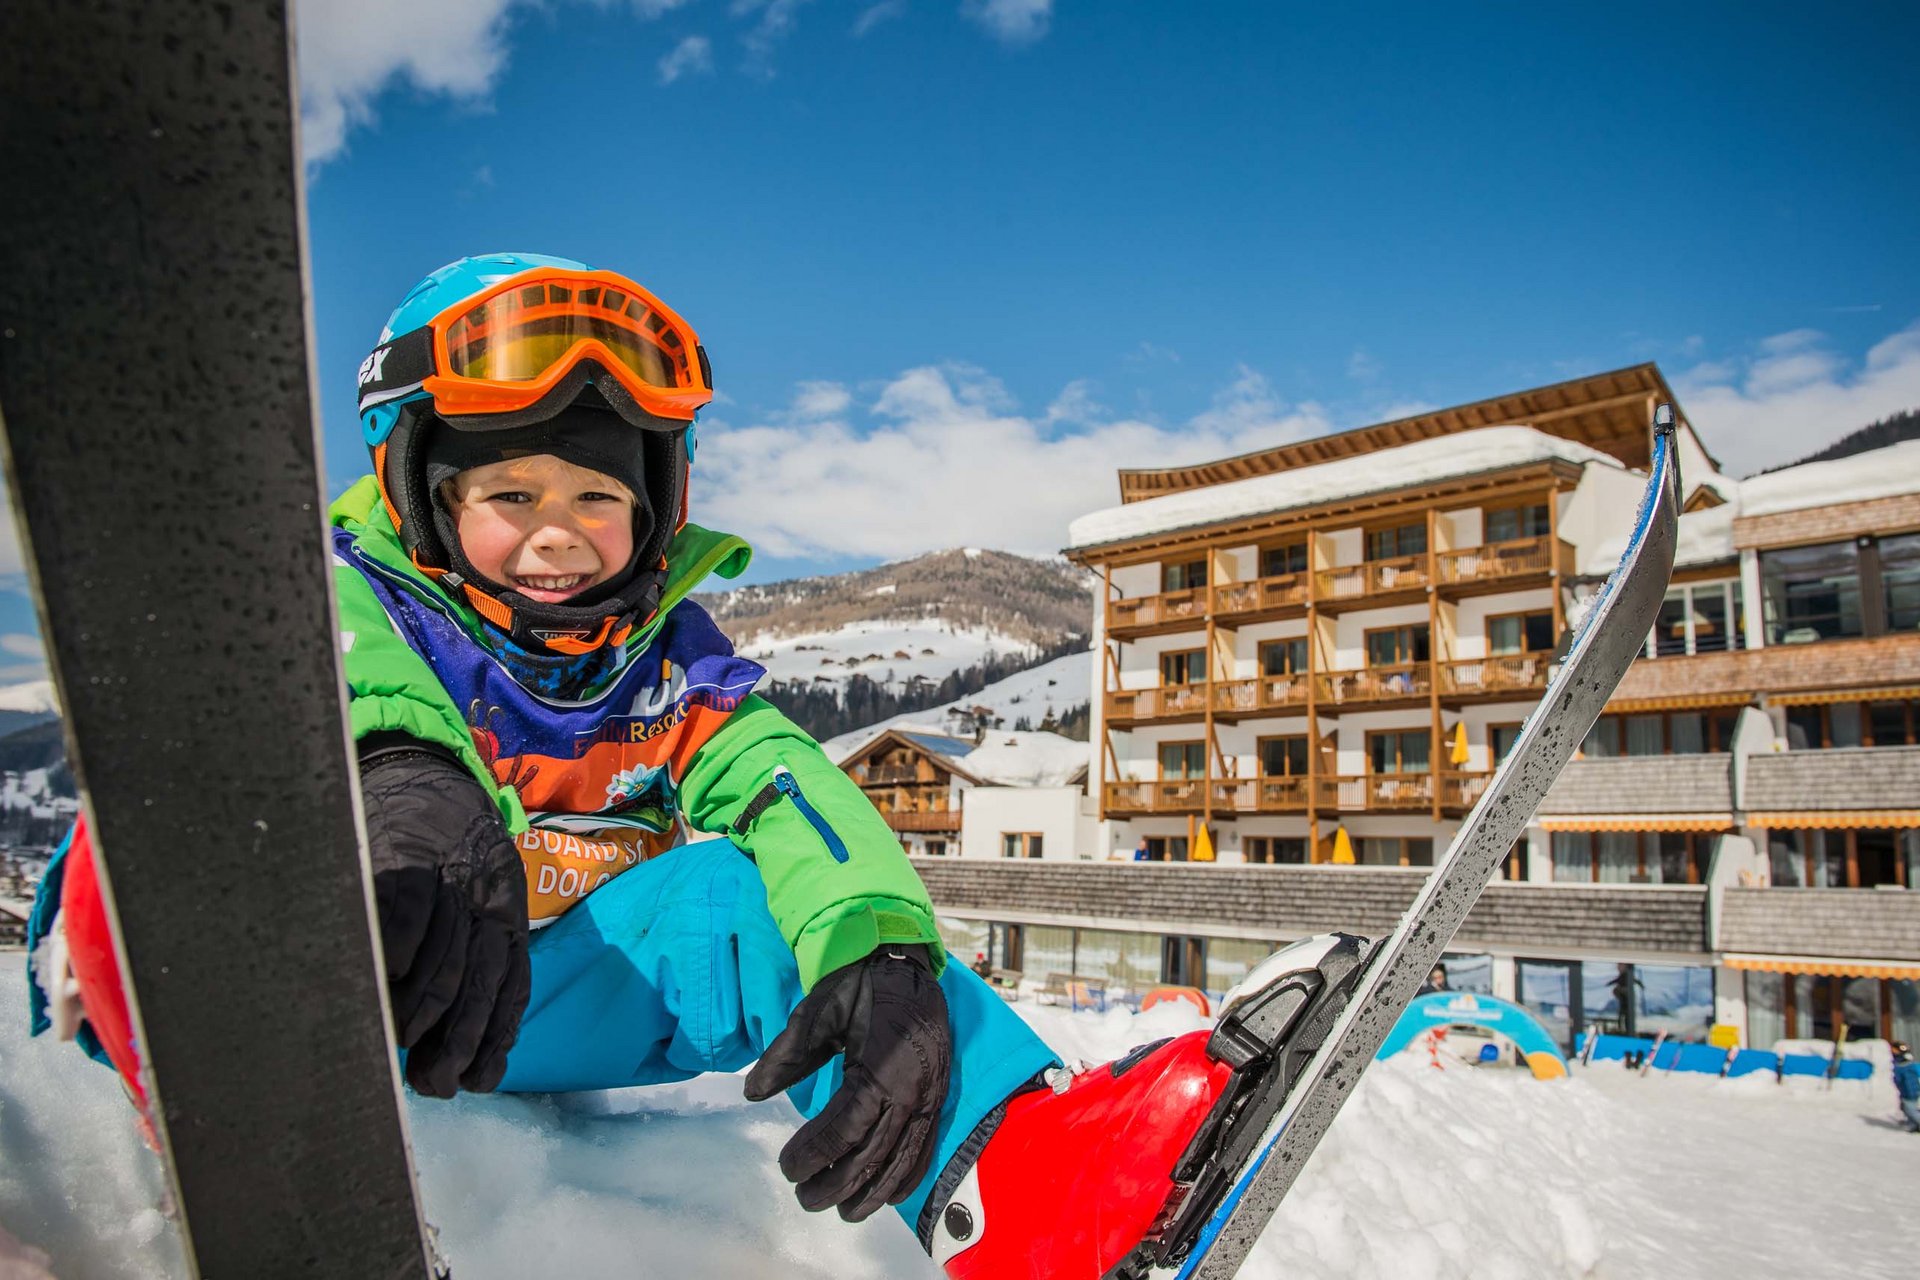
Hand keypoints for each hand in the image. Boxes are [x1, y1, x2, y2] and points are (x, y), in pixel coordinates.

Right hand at [360, 738, 530, 1097]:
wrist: (424, 772)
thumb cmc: (448, 852)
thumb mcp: (479, 898)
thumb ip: (475, 959)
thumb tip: (460, 1046)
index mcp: (508, 915)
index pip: (509, 987)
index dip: (494, 1040)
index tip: (476, 1084)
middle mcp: (488, 898)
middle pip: (477, 981)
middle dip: (456, 1041)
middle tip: (431, 1082)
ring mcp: (450, 877)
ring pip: (443, 955)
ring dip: (421, 1009)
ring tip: (398, 1042)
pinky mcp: (410, 855)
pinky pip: (411, 911)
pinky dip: (400, 948)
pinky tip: (388, 977)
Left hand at [744, 944, 951, 1221]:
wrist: (906, 963)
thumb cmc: (858, 984)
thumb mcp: (816, 1010)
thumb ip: (786, 1054)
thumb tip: (751, 1093)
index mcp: (881, 1066)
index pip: (844, 1128)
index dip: (814, 1154)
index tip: (785, 1167)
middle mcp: (911, 1089)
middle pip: (873, 1154)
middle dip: (836, 1183)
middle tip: (804, 1197)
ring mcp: (930, 1096)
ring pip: (902, 1159)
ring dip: (872, 1192)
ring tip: (843, 1212)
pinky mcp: (938, 1097)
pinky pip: (925, 1147)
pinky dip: (907, 1177)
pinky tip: (887, 1196)